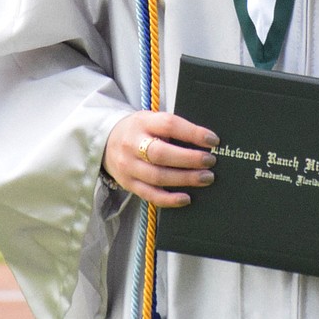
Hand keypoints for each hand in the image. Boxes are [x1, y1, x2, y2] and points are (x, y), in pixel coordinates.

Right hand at [103, 111, 218, 207]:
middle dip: (189, 159)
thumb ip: (171, 128)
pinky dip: (169, 199)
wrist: (106, 141)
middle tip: (210, 161)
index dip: (192, 132)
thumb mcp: (151, 119)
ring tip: (207, 178)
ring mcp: (129, 166)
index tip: (213, 140)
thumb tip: (205, 141)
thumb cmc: (139, 130)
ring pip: (158, 176)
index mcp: (142, 122)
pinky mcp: (128, 184)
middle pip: (161, 154)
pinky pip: (150, 195)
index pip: (169, 125)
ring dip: (185, 179)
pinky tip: (186, 198)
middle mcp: (132, 144)